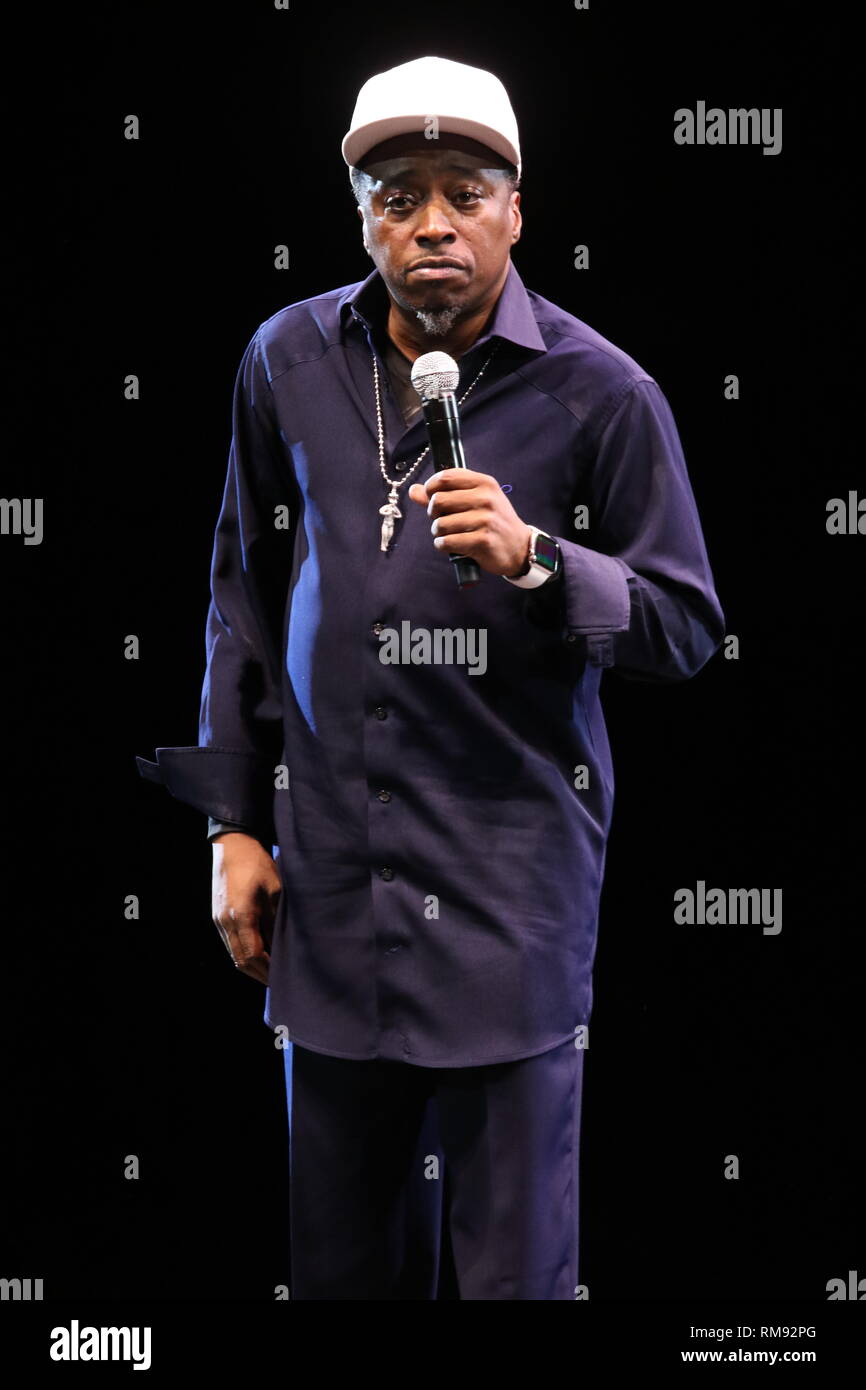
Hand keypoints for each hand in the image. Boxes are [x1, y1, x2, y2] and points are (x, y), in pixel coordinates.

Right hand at [211, 833, 281, 984]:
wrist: (232, 846)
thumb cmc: (257, 864)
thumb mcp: (276, 889)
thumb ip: (279, 919)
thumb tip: (287, 944)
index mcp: (241, 915)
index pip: (254, 955)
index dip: (268, 970)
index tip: (283, 976)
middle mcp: (226, 922)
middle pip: (241, 961)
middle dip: (260, 974)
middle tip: (279, 981)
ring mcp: (218, 921)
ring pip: (234, 955)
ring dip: (251, 967)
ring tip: (270, 972)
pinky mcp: (217, 917)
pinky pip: (230, 944)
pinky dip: (244, 954)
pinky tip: (259, 954)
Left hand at [408, 469, 531, 577]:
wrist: (519, 547)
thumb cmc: (493, 522)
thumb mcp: (475, 501)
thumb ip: (443, 495)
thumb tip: (414, 491)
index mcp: (484, 483)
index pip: (445, 477)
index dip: (430, 488)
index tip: (431, 498)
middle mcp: (486, 498)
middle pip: (438, 500)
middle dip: (433, 513)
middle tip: (442, 520)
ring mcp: (486, 520)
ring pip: (440, 524)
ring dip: (438, 532)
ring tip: (449, 534)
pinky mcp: (483, 541)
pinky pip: (447, 542)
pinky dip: (443, 545)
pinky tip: (450, 545)